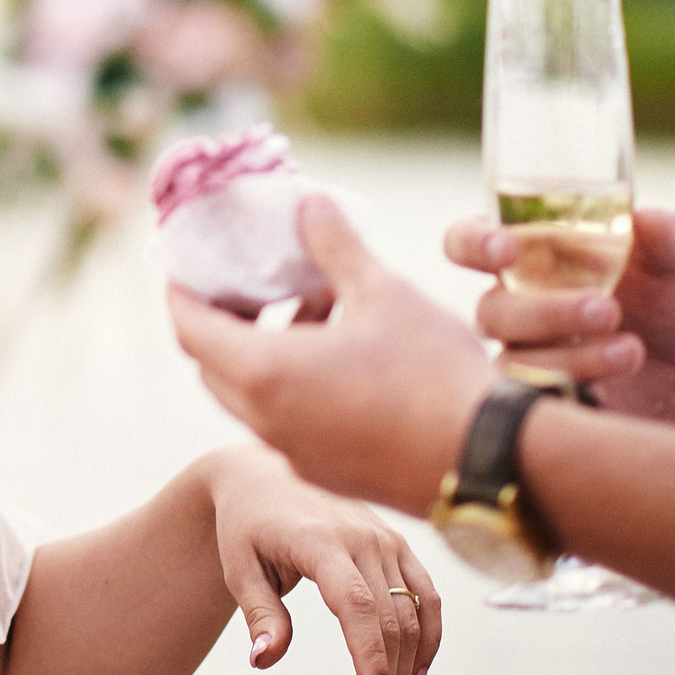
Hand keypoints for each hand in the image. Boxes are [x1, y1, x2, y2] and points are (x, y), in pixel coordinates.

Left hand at [172, 196, 492, 515]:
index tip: (190, 262)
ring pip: (252, 394)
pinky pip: (286, 419)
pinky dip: (293, 381)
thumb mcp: (381, 292)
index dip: (182, 291)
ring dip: (266, 346)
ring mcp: (295, 453)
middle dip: (225, 317)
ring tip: (319, 300)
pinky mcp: (328, 472)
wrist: (492, 463)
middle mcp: (266, 420)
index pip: (189, 328)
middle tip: (254, 277)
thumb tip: (309, 203)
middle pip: (213, 363)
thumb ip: (335, 246)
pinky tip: (347, 349)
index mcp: (264, 373)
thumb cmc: (433, 373)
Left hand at [203, 442, 441, 674]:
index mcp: (320, 540)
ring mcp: (385, 539)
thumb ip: (257, 613)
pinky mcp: (398, 544)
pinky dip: (428, 639)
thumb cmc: (245, 527)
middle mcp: (362, 537)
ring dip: (405, 674)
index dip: (369, 654)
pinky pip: (426, 597)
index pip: (356, 604)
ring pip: (413, 617)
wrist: (264, 474)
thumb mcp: (238, 567)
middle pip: (388, 623)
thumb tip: (263, 661)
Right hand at [443, 206, 674, 425]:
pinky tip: (615, 390)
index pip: (468, 243)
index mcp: (530, 257)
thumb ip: (663, 236)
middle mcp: (518, 306)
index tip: (506, 249)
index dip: (473, 244)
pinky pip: (541, 405)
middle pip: (492, 312)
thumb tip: (646, 219)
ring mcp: (531, 356)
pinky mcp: (553, 399)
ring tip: (632, 351)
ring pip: (515, 363)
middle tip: (608, 309)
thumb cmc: (673, 292)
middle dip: (545, 312)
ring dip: (570, 358)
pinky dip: (576, 395)